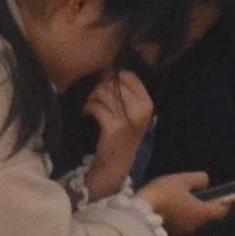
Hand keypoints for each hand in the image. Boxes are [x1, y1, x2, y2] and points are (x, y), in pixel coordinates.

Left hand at [80, 69, 153, 191]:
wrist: (116, 165)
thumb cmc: (121, 136)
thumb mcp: (131, 113)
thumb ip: (125, 94)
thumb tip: (108, 71)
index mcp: (147, 103)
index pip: (130, 76)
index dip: (114, 76)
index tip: (105, 84)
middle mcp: (142, 110)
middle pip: (115, 83)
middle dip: (100, 87)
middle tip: (95, 98)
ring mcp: (129, 119)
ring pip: (104, 93)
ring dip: (92, 97)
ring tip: (90, 105)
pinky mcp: (114, 127)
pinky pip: (96, 106)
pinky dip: (88, 107)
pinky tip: (87, 113)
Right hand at [134, 170, 231, 235]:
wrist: (137, 217)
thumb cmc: (163, 196)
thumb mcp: (182, 180)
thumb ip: (198, 180)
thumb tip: (206, 183)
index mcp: (202, 213)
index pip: (221, 211)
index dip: (224, 203)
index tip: (223, 197)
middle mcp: (194, 227)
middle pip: (203, 216)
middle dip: (200, 206)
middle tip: (191, 194)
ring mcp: (180, 235)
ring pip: (189, 222)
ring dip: (186, 213)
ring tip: (174, 201)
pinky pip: (175, 227)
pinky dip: (174, 220)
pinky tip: (164, 212)